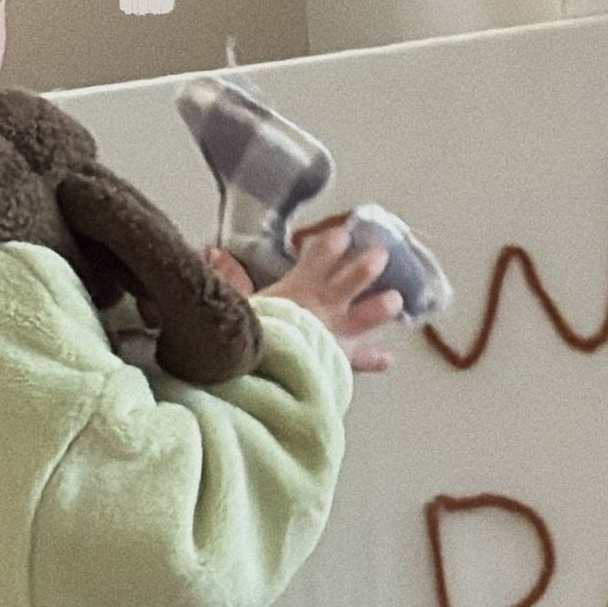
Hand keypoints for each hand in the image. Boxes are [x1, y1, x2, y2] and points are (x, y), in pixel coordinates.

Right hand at [203, 228, 402, 372]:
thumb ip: (227, 278)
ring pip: (364, 316)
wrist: (268, 372)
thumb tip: (211, 251)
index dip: (330, 245)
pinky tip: (387, 359)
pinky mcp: (338, 360)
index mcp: (297, 288)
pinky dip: (372, 359)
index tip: (342, 234)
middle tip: (381, 254)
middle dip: (366, 266)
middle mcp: (322, 306)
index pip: (318, 257)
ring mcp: (334, 333)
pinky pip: (359, 360)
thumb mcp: (232, 303)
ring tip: (396, 300)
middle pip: (351, 279)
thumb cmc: (248, 338)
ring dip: (380, 307)